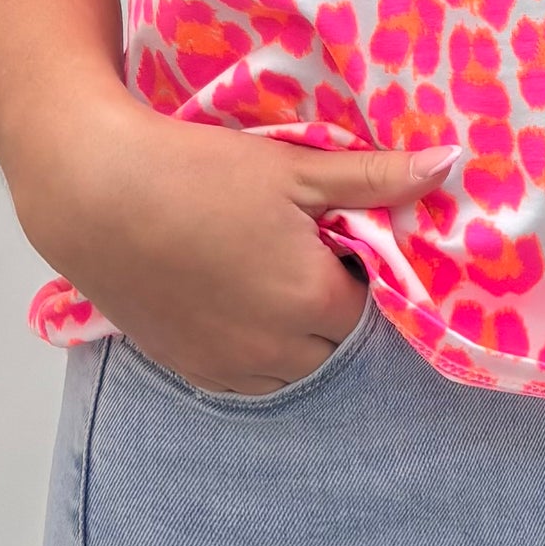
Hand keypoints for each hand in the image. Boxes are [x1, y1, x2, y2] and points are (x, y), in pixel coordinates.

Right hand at [16, 93, 459, 394]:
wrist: (96, 193)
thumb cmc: (199, 172)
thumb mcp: (293, 168)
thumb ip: (373, 178)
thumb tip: (448, 164)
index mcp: (310, 298)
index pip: (370, 307)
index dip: (361, 271)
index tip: (341, 236)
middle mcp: (276, 348)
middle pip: (336, 345)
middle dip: (335, 308)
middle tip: (310, 254)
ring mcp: (229, 366)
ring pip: (295, 371)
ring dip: (299, 337)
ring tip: (272, 276)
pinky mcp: (189, 369)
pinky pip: (248, 381)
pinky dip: (259, 353)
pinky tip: (238, 302)